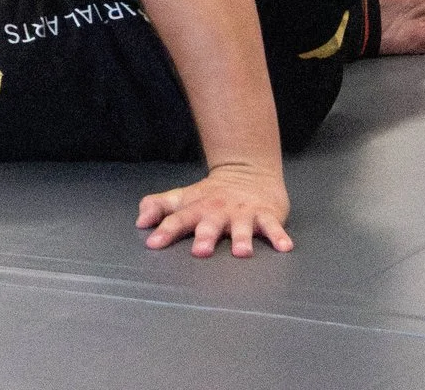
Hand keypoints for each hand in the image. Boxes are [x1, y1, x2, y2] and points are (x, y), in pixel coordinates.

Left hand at [136, 161, 291, 257]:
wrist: (248, 172)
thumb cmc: (211, 194)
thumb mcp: (183, 197)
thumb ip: (159, 207)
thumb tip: (139, 222)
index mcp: (197, 208)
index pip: (178, 218)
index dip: (165, 230)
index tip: (153, 244)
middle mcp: (219, 211)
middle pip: (210, 223)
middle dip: (205, 236)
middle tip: (200, 252)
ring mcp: (243, 212)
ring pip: (243, 226)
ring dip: (242, 239)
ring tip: (241, 253)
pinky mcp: (266, 214)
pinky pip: (273, 226)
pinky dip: (279, 236)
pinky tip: (285, 247)